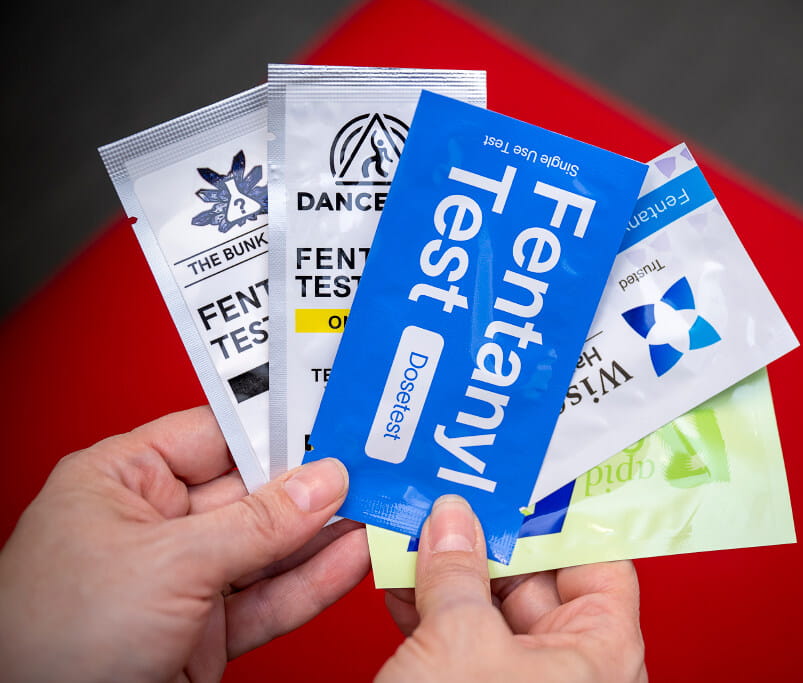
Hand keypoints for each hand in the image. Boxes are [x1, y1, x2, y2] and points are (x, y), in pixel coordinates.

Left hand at [0, 406, 368, 682]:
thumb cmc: (48, 642)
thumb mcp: (164, 563)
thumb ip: (253, 524)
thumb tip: (319, 485)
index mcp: (121, 482)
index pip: (214, 435)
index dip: (274, 427)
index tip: (331, 418)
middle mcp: (154, 527)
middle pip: (252, 492)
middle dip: (312, 484)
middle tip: (370, 467)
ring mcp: (183, 582)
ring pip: (269, 548)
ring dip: (324, 534)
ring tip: (377, 510)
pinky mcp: (205, 634)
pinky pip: (270, 598)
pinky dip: (313, 582)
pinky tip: (351, 560)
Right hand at [378, 496, 646, 681]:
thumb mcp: (459, 644)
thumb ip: (456, 570)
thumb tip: (453, 521)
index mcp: (602, 651)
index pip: (600, 560)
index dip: (562, 517)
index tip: (523, 480)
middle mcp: (572, 670)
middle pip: (538, 578)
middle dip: (487, 538)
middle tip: (453, 498)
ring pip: (491, 608)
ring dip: (449, 569)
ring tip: (417, 530)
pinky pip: (462, 640)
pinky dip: (430, 608)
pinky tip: (401, 577)